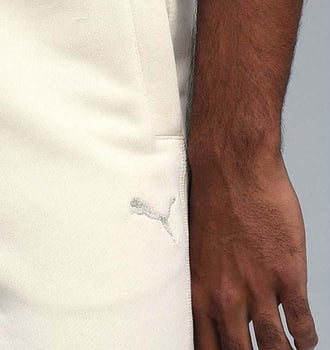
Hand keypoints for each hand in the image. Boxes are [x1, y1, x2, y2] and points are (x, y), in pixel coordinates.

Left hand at [188, 151, 317, 348]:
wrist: (233, 168)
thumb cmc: (211, 199)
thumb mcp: (195, 248)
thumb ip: (205, 281)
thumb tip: (215, 306)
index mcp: (199, 288)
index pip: (206, 344)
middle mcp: (226, 295)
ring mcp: (258, 287)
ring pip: (273, 345)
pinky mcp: (287, 275)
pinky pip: (301, 321)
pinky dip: (306, 338)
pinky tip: (306, 342)